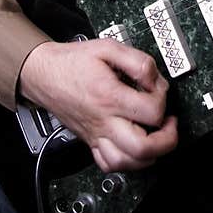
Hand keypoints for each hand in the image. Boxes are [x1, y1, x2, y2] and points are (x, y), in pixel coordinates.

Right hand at [18, 39, 177, 172]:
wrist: (42, 73)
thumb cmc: (72, 62)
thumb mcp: (107, 47)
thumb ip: (137, 60)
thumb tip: (154, 78)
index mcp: (109, 97)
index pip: (152, 111)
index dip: (163, 99)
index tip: (158, 89)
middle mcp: (103, 121)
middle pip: (143, 148)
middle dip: (166, 139)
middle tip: (169, 124)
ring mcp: (96, 135)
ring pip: (127, 163)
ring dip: (149, 154)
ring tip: (155, 137)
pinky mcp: (90, 141)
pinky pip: (109, 165)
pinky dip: (127, 162)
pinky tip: (134, 148)